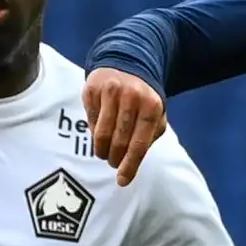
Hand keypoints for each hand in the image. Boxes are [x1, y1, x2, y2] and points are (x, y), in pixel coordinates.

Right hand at [83, 68, 166, 186]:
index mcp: (152, 106)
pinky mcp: (92, 89)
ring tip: (104, 153)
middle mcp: (132, 97)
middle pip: (119, 141)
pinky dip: (94, 131)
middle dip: (115, 158)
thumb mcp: (155, 114)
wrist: (126, 64)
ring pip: (101, 133)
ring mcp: (110, 91)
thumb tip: (133, 162)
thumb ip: (149, 136)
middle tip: (113, 163)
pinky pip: (90, 120)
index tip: (122, 181)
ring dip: (102, 149)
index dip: (130, 165)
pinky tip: (99, 130)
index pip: (140, 143)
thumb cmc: (142, 98)